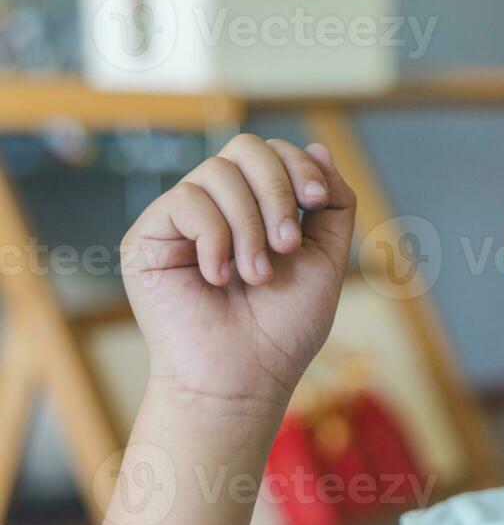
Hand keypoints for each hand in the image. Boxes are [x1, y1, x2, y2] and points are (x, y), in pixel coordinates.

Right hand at [120, 135, 355, 410]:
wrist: (245, 377)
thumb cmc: (284, 327)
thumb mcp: (328, 258)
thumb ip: (333, 204)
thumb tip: (319, 148)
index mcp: (258, 208)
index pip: (274, 153)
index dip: (299, 166)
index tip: (316, 203)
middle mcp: (218, 207)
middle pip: (246, 148)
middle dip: (277, 191)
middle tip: (287, 245)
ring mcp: (182, 220)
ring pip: (218, 172)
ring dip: (249, 226)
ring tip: (256, 275)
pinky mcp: (149, 237)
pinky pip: (186, 200)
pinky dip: (215, 237)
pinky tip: (219, 277)